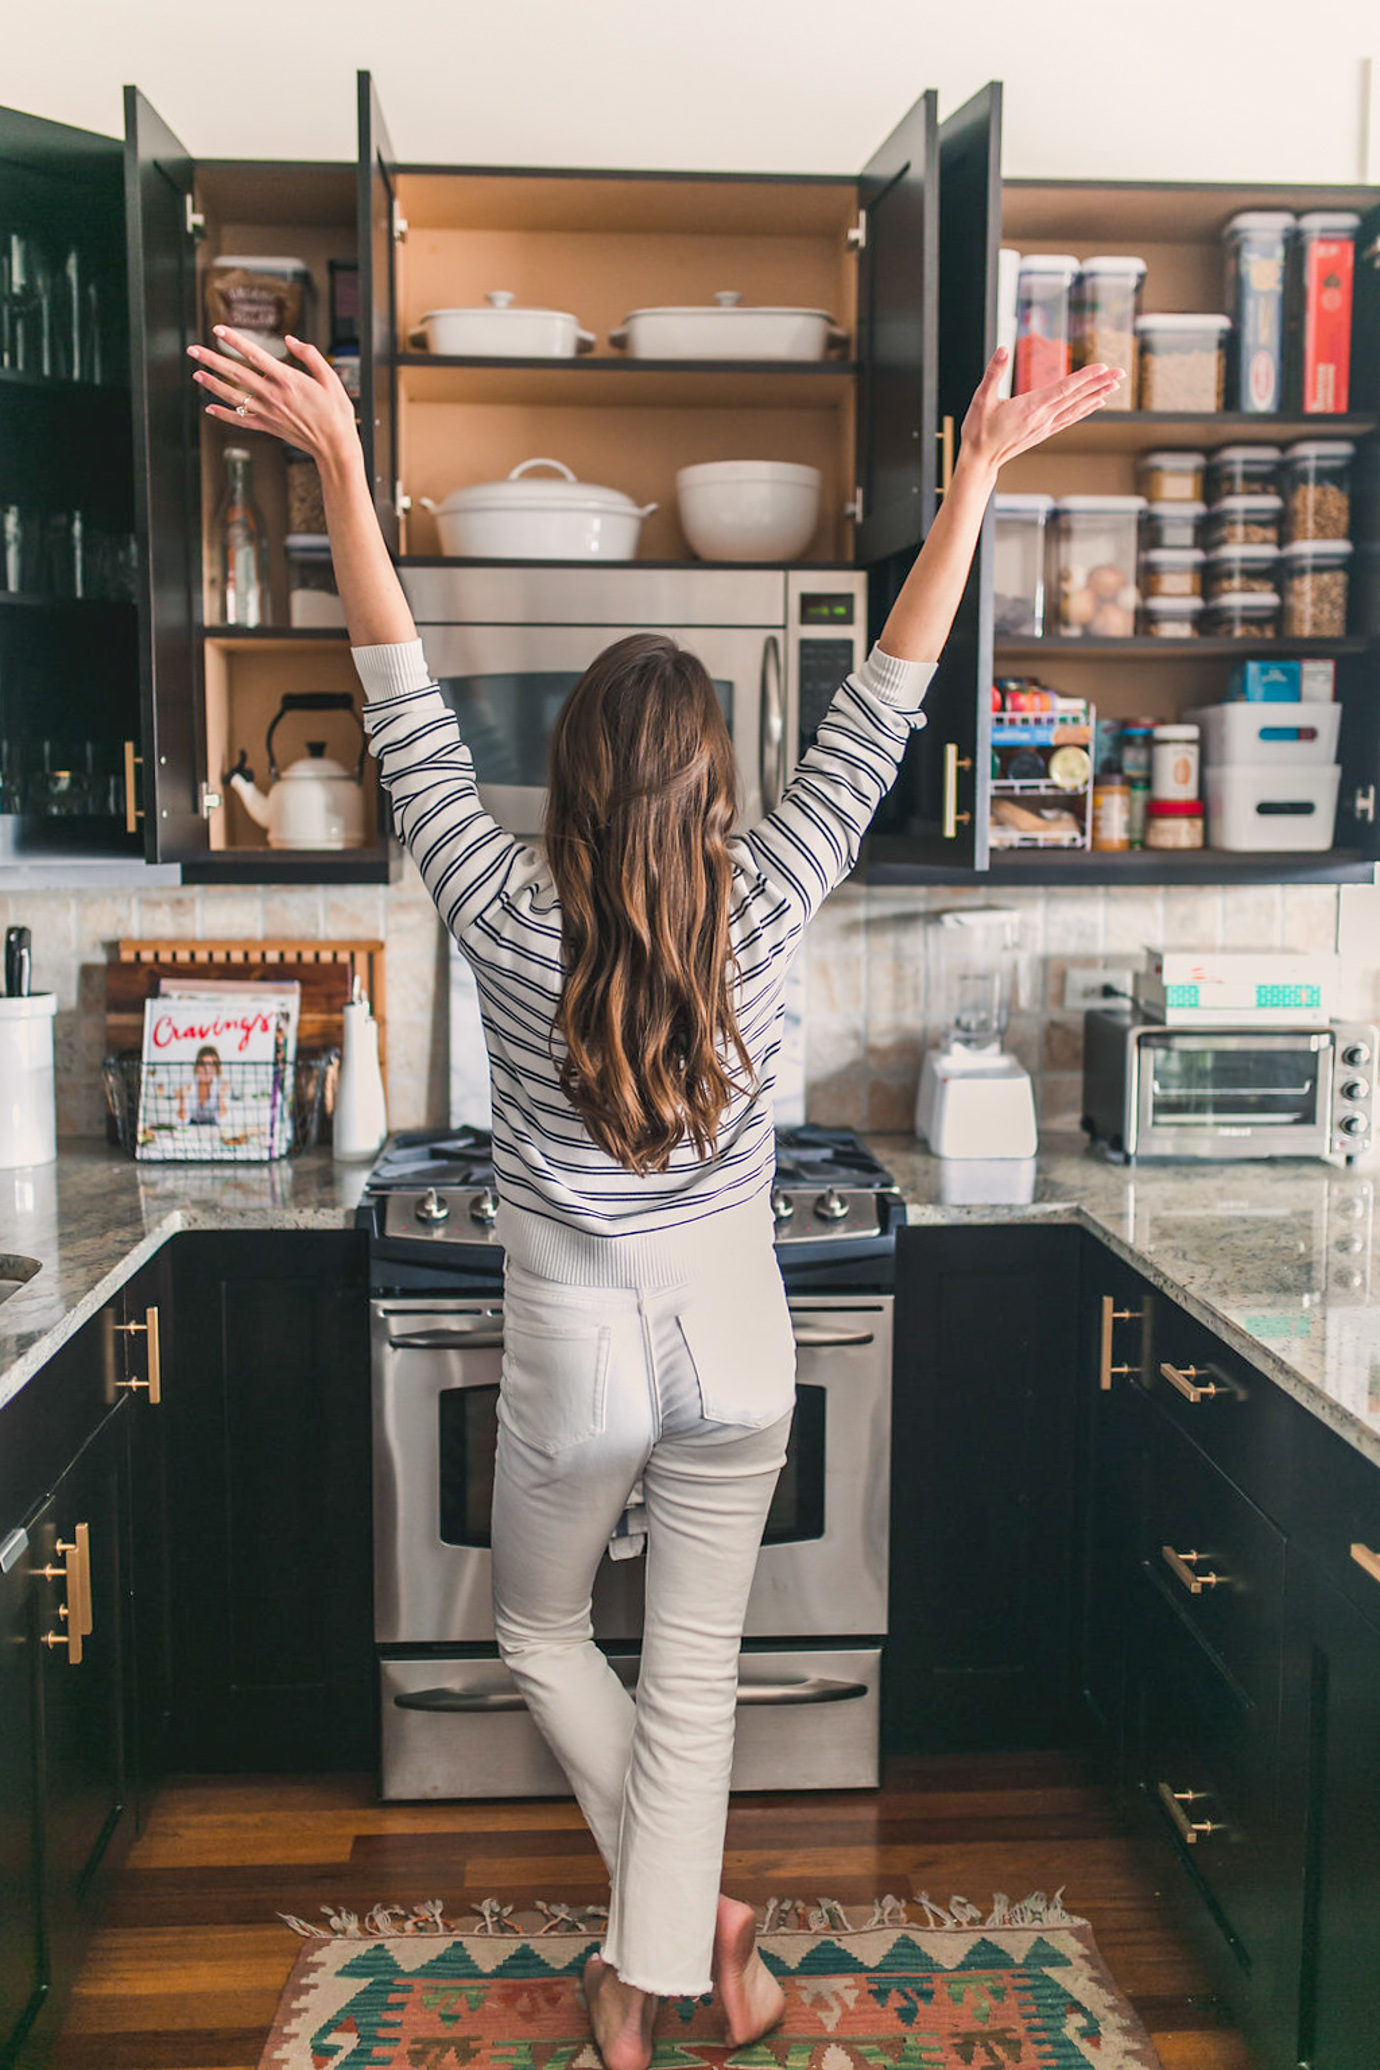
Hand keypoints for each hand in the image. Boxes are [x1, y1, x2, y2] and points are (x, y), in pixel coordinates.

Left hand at [187, 326, 360, 473]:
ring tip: (196, 373)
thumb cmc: (336, 411)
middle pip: (236, 374)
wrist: (336, 446)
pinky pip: (242, 420)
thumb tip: (290, 340)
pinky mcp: (269, 427)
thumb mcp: (330, 378)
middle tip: (192, 349)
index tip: (218, 329)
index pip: (255, 355)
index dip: (235, 340)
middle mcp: (274, 395)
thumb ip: (309, 355)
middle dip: (212, 360)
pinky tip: (210, 408)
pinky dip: (224, 414)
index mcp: (288, 380)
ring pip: (234, 396)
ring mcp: (269, 413)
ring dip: (212, 384)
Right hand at [959, 350, 1124, 475]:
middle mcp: (1042, 417)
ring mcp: (1044, 426)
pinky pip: (1069, 418)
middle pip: (1076, 397)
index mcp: (1030, 407)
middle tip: (1121, 372)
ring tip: (1114, 385)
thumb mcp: (981, 400)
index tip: (1103, 367)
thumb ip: (993, 373)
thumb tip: (1001, 350)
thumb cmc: (978, 431)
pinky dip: (1085, 410)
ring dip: (1097, 395)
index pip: (1064, 389)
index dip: (1085, 377)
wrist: (979, 460)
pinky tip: (1096, 404)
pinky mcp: (1043, 432)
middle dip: (1100, 383)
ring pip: (1076, 408)